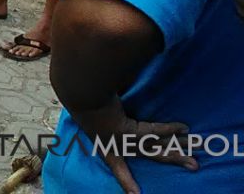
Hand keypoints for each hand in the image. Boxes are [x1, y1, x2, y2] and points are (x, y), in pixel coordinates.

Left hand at [71, 101, 195, 193]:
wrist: (81, 98)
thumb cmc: (83, 104)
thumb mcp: (90, 117)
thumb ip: (105, 117)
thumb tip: (113, 105)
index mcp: (107, 148)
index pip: (119, 169)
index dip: (127, 182)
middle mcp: (120, 147)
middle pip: (154, 155)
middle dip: (175, 160)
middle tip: (195, 166)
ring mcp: (127, 140)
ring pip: (159, 145)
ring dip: (181, 146)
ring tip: (199, 149)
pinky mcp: (131, 130)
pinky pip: (154, 130)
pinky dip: (170, 128)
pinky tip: (185, 128)